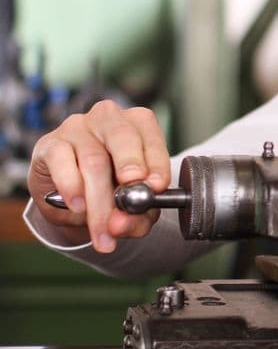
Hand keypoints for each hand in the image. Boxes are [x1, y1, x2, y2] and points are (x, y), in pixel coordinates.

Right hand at [28, 100, 170, 251]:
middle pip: (123, 138)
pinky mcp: (50, 143)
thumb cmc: (110, 189)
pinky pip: (61, 161)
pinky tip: (78, 206)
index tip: (157, 187)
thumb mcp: (131, 206)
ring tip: (104, 230)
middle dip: (130, 171)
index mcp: (139, 124)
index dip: (157, 163)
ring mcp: (77, 127)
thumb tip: (121, 224)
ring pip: (93, 160)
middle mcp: (109, 119)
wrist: (71, 198)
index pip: (152, 138)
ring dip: (99, 201)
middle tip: (131, 199)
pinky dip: (71, 187)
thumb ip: (134, 217)